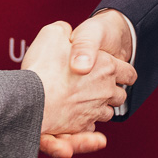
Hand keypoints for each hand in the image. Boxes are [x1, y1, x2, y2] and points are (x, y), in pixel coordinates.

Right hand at [21, 21, 135, 151]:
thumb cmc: (42, 67)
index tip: (119, 73)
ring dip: (100, 107)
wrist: (28, 100)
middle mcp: (105, 90)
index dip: (124, 72)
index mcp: (106, 66)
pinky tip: (75, 114)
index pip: (129, 73)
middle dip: (112, 92)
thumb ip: (65, 31)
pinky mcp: (80, 126)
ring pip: (107, 113)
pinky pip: (90, 127)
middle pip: (120, 96)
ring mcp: (94, 111)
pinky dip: (86, 123)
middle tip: (99, 87)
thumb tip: (67, 33)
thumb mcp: (53, 33)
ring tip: (86, 101)